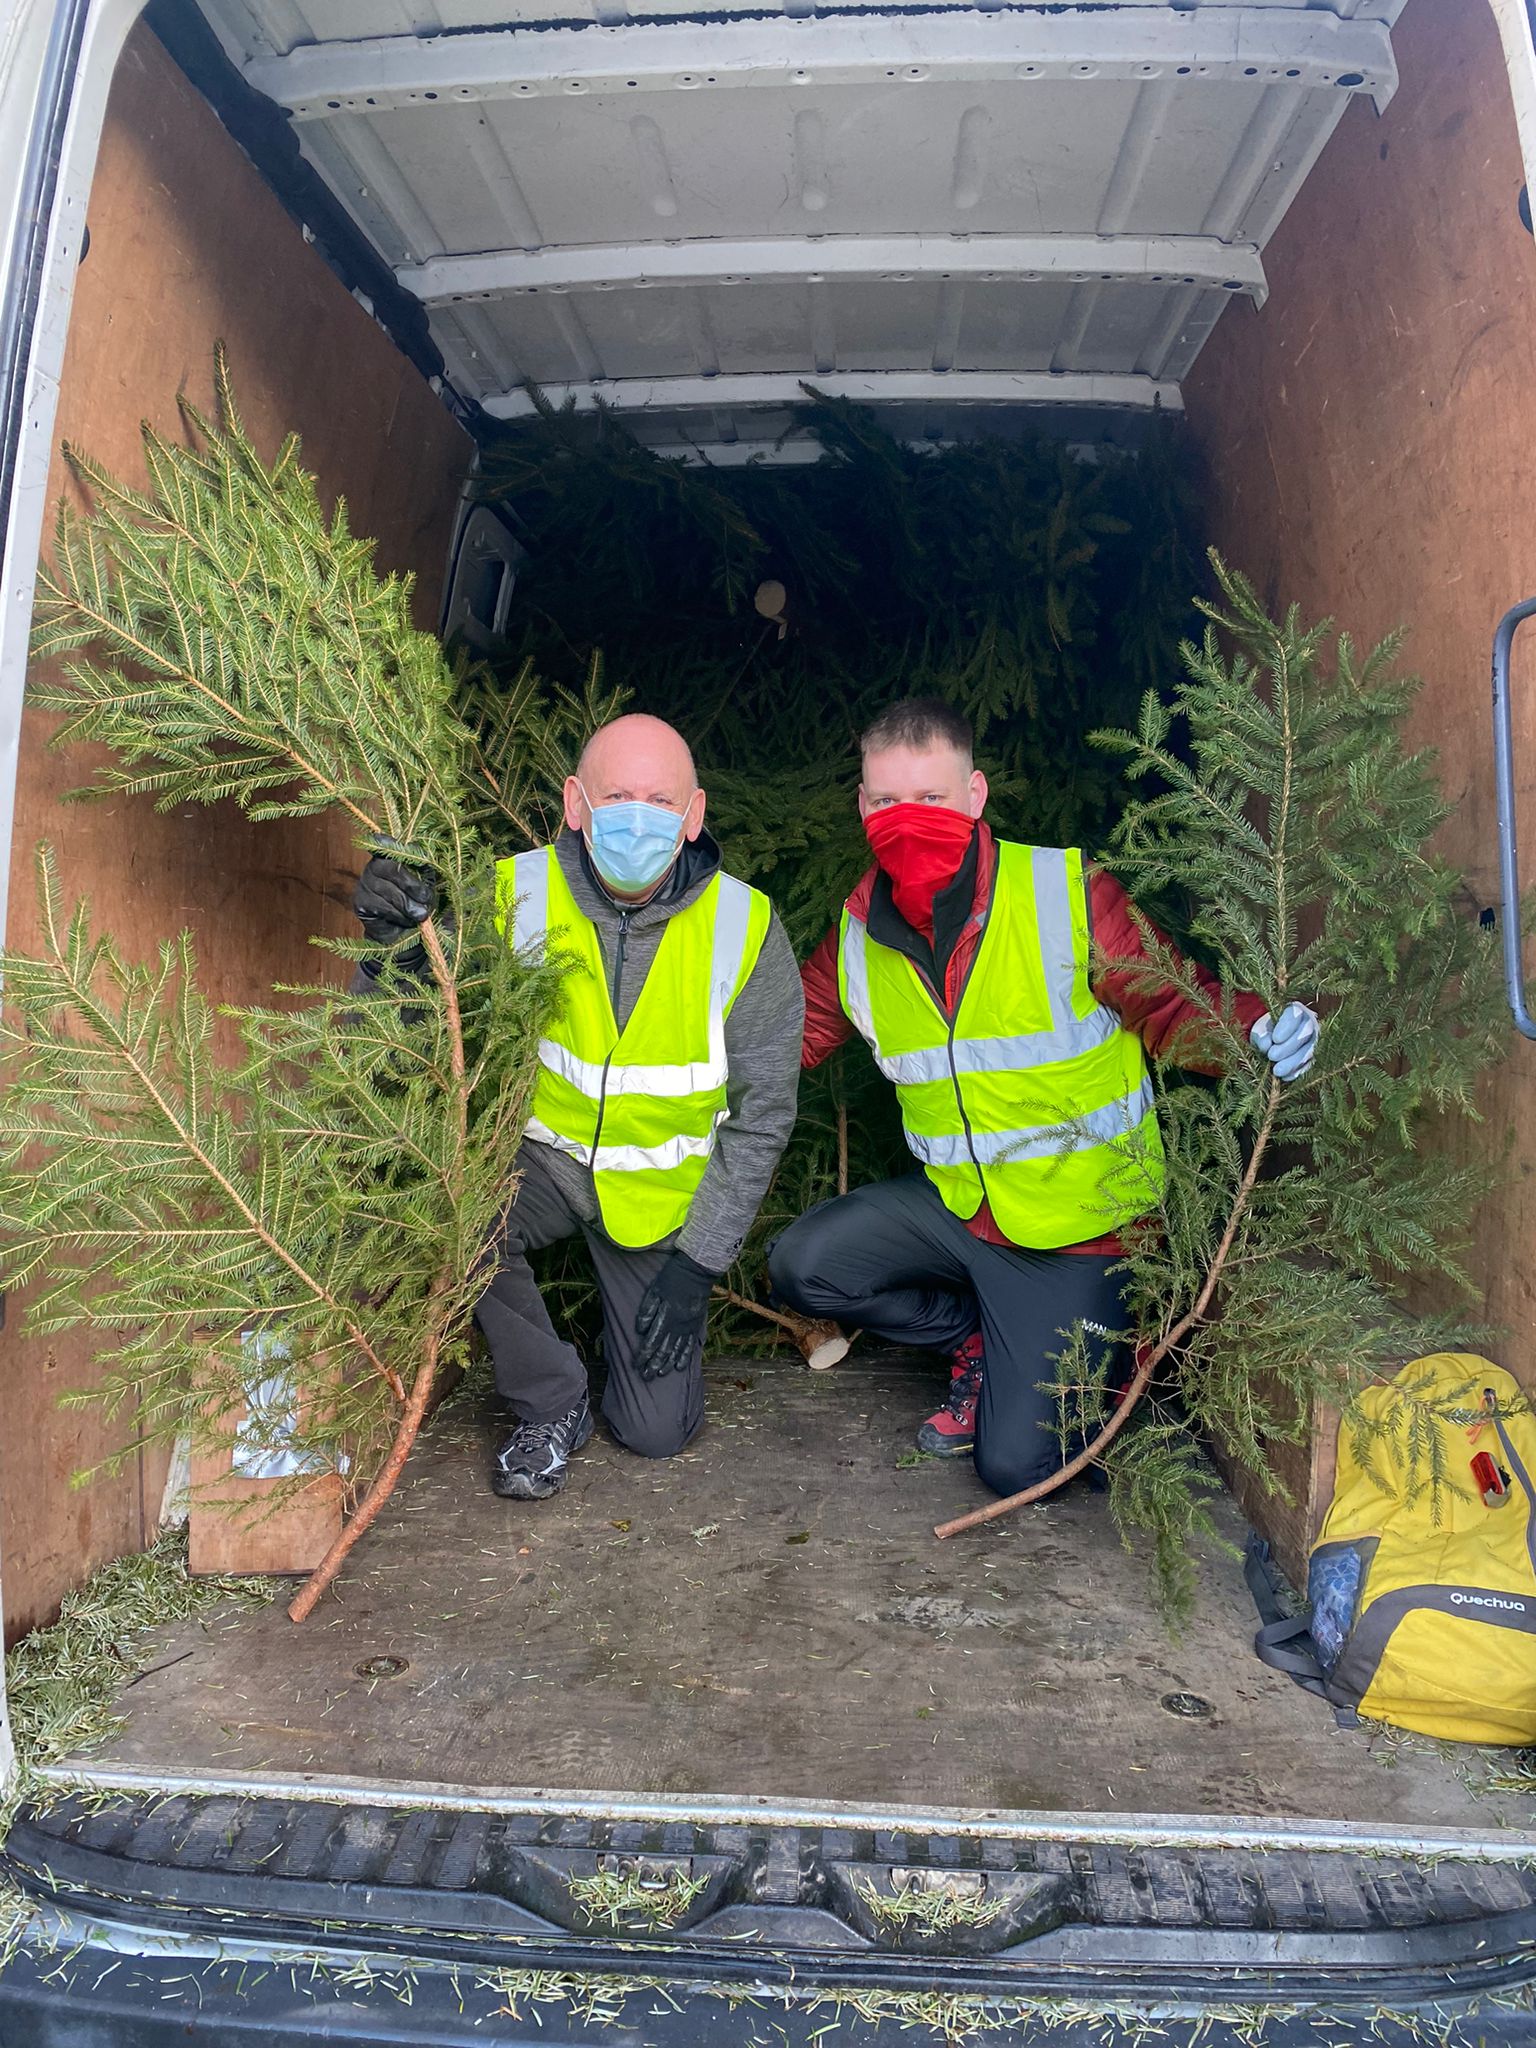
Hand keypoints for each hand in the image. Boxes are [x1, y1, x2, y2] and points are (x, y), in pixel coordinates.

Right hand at [355, 854, 436, 946]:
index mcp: (391, 856)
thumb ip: (426, 873)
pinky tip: (405, 920)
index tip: (412, 849)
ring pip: (390, 891)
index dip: (396, 845)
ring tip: (420, 915)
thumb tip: (427, 863)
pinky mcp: (360, 902)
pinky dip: (398, 915)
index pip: (386, 843)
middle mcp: (374, 866)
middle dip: (413, 886)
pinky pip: (382, 906)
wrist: (402, 933)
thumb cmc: (417, 904)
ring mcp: (364, 883)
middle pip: (394, 869)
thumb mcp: (427, 886)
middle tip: (427, 900)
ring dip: (408, 905)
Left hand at [634, 1251, 716, 1380]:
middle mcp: (679, 1326)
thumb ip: (647, 1310)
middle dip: (653, 1364)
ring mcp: (689, 1326)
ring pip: (677, 1350)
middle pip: (664, 1350)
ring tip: (660, 1374)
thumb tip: (640, 1330)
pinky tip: (680, 1367)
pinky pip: (690, 1345)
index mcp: (667, 1316)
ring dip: (668, 1364)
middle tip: (645, 1377)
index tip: (636, 1365)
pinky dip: (684, 1357)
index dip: (643, 1355)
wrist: (698, 1271)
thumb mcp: (655, 1289)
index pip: (652, 1341)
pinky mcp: (696, 1325)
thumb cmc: (673, 1277)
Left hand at [1251, 1001, 1319, 1082]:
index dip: (1287, 1026)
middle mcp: (1309, 1023)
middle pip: (1305, 1032)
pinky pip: (1311, 1064)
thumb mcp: (1260, 1031)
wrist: (1272, 1043)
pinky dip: (1298, 1072)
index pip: (1295, 1014)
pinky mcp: (1316, 1057)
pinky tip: (1286, 1077)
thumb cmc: (1266, 1033)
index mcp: (1295, 1011)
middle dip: (1289, 1046)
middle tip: (1272, 1056)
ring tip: (1277, 1071)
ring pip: (1310, 1050)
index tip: (1275, 1038)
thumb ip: (1261, 1035)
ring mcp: (1315, 1041)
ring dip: (1294, 1062)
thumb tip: (1266, 1045)